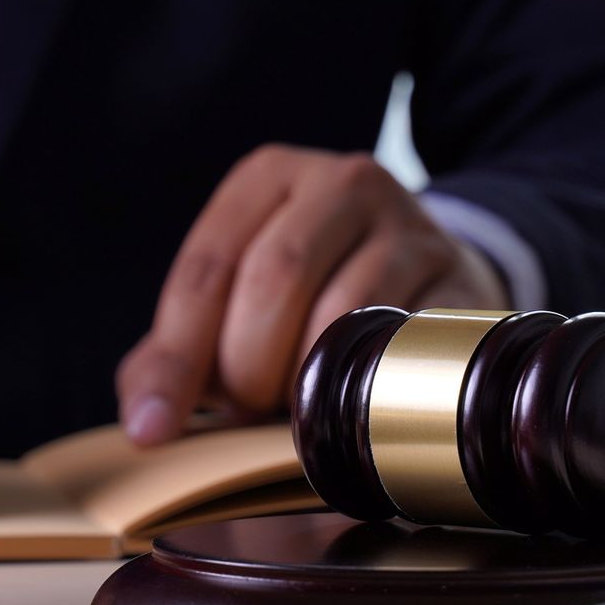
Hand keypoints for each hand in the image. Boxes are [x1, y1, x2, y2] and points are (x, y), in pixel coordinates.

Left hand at [116, 145, 508, 444]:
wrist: (428, 274)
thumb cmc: (312, 292)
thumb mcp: (238, 299)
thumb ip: (179, 352)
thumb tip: (145, 420)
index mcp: (268, 176)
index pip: (208, 265)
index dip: (177, 355)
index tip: (156, 427)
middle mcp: (340, 181)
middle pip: (275, 279)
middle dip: (248, 366)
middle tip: (251, 408)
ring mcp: (409, 223)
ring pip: (343, 313)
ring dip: (306, 382)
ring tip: (297, 407)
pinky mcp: (460, 276)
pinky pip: (404, 344)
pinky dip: (367, 388)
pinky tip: (353, 406)